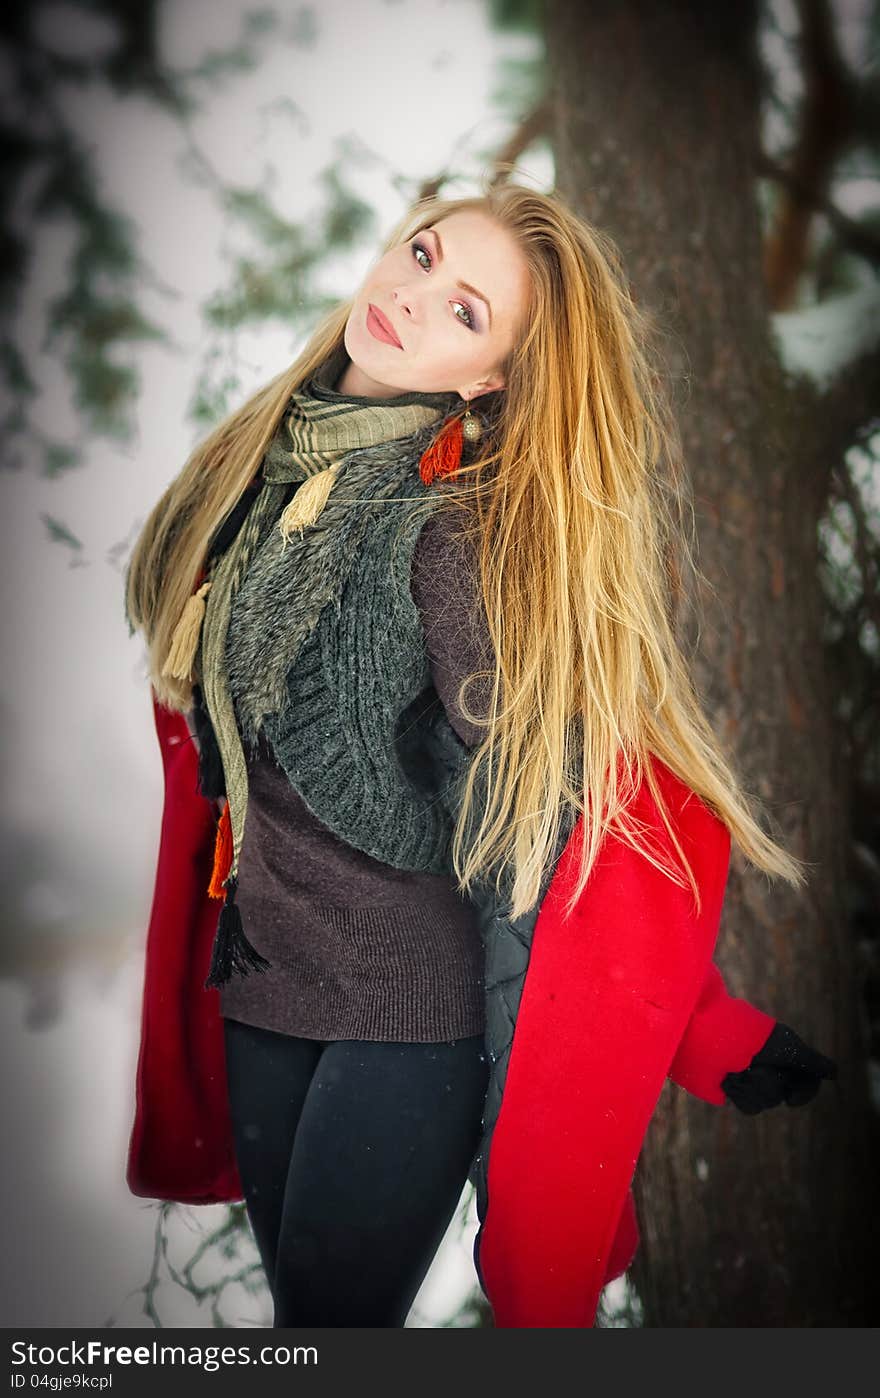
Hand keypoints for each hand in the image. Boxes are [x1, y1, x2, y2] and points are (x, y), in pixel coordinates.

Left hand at [721, 1021, 836, 1114]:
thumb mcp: (788, 1046)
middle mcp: (770, 1068)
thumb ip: (812, 1061)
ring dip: (755, 1086)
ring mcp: (752, 1080)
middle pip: (785, 1094)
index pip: (805, 1082)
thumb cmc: (753, 1037)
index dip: (803, 1092)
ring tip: (740, 1068)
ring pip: (766, 1102)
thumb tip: (834, 1073)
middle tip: (757, 1065)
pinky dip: (741, 1092)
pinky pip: (748, 1106)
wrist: (714, 1037)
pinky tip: (731, 1079)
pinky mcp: (735, 1090)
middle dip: (772, 1083)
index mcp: (784, 1055)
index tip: (793, 1099)